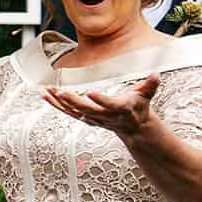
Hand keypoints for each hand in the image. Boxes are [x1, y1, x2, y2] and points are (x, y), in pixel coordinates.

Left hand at [42, 75, 157, 138]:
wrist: (133, 127)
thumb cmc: (138, 107)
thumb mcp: (146, 96)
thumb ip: (150, 85)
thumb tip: (156, 74)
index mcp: (120, 108)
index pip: (109, 104)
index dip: (100, 100)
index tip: (90, 92)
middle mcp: (105, 115)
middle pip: (86, 109)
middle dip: (73, 101)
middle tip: (60, 91)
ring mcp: (93, 118)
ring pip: (73, 112)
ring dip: (59, 102)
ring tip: (47, 91)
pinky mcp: (85, 118)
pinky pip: (67, 112)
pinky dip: (56, 105)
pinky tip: (45, 95)